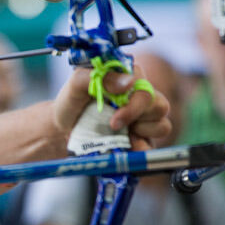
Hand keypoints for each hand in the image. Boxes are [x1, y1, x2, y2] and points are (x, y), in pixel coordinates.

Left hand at [54, 64, 170, 149]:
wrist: (62, 131)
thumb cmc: (70, 103)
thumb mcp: (76, 85)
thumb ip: (98, 77)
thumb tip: (129, 82)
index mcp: (127, 77)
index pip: (144, 83)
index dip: (134, 101)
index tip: (115, 115)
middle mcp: (139, 96)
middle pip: (159, 105)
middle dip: (135, 116)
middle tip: (113, 125)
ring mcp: (143, 118)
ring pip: (162, 125)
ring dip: (142, 131)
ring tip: (117, 133)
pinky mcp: (142, 138)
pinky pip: (154, 145)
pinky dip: (142, 148)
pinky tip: (126, 147)